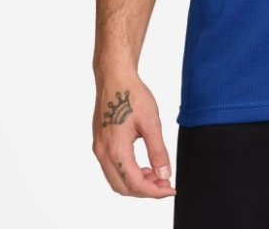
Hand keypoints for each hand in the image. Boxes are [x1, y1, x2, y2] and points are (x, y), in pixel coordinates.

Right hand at [92, 72, 175, 197]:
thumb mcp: (151, 122)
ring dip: (135, 182)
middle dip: (145, 190)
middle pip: (122, 187)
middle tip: (165, 184)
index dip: (154, 191)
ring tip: (156, 174)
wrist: (115, 76)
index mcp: (115, 148)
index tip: (170, 189)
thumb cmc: (132, 95)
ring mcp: (99, 147)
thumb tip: (164, 175)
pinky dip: (127, 172)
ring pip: (116, 179)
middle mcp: (102, 152)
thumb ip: (158, 151)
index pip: (134, 183)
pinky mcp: (100, 142)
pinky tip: (143, 165)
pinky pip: (112, 167)